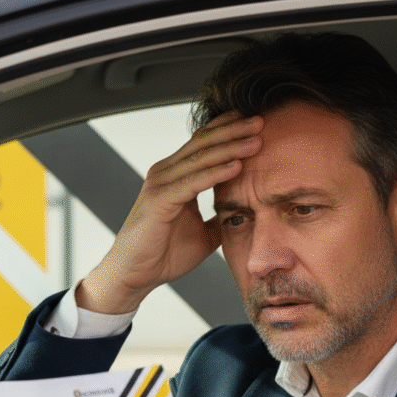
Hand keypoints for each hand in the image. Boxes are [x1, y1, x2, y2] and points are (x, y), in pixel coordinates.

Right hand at [77, 112, 263, 313]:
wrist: (135, 275)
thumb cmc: (162, 255)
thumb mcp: (203, 234)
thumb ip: (219, 218)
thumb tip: (244, 215)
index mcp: (175, 177)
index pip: (203, 144)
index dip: (229, 130)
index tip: (255, 123)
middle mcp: (166, 174)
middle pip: (203, 143)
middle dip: (234, 130)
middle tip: (261, 121)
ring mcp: (160, 184)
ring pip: (200, 158)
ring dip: (230, 147)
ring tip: (256, 140)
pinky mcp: (159, 200)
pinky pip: (193, 182)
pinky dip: (215, 173)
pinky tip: (236, 166)